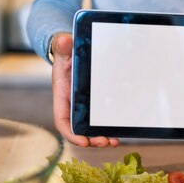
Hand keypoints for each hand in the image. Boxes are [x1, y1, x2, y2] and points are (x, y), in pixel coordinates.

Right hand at [51, 33, 119, 147]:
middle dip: (91, 139)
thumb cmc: (66, 51)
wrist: (73, 50)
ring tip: (114, 141)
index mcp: (62, 96)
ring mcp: (84, 106)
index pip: (62, 120)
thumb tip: (65, 40)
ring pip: (91, 128)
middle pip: (79, 130)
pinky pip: (102, 119)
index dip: (71, 133)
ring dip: (101, 137)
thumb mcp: (64, 47)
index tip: (82, 141)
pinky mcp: (96, 104)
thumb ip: (63, 45)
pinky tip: (120, 132)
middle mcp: (72, 105)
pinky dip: (109, 127)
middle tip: (105, 142)